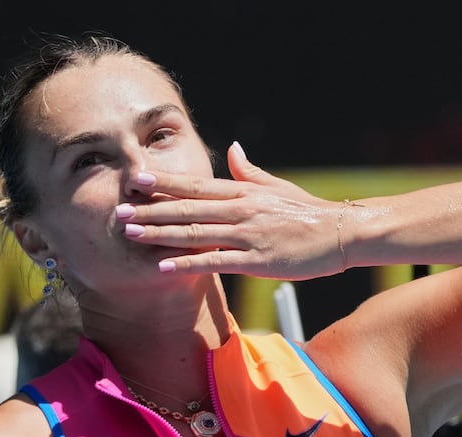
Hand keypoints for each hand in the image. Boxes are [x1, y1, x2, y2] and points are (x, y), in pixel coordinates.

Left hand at [116, 142, 346, 279]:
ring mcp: (248, 234)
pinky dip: (188, 262)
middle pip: (188, 208)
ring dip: (160, 233)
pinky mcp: (258, 260)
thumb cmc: (308, 211)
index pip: (196, 185)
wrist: (342, 232)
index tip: (135, 180)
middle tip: (118, 211)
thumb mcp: (277, 186)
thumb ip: (249, 170)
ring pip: (196, 232)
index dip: (164, 182)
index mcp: (244, 191)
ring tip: (131, 234)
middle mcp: (241, 209)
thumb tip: (233, 147)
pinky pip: (216, 261)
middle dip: (151, 210)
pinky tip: (164, 265)